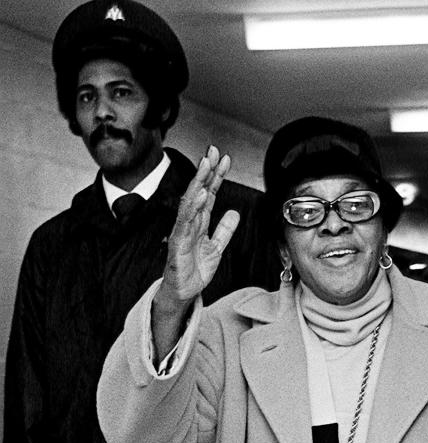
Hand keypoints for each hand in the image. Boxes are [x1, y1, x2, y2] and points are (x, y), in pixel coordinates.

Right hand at [159, 146, 238, 305]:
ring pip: (190, 202)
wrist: (183, 292)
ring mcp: (182, 231)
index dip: (216, 177)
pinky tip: (199, 194)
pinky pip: (185, 222)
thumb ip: (225, 230)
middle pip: (198, 192)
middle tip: (213, 150)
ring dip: (198, 182)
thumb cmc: (195, 269)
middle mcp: (189, 222)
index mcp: (199, 222)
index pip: (208, 194)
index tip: (224, 158)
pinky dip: (192, 208)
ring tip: (206, 165)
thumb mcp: (217, 247)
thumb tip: (235, 212)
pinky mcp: (178, 243)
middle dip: (206, 171)